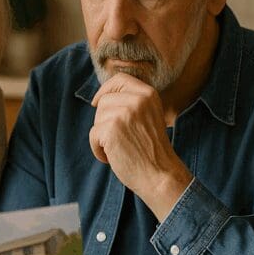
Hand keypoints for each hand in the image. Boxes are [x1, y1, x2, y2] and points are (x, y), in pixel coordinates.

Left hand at [90, 73, 192, 220]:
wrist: (160, 174)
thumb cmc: (152, 150)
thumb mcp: (149, 117)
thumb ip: (133, 104)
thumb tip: (102, 97)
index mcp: (148, 94)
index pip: (119, 79)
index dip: (105, 89)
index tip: (97, 102)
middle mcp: (137, 100)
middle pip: (104, 101)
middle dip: (104, 121)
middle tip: (119, 139)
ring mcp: (124, 113)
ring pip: (97, 119)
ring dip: (102, 137)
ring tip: (118, 149)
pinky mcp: (111, 129)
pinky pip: (93, 135)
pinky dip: (98, 150)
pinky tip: (112, 158)